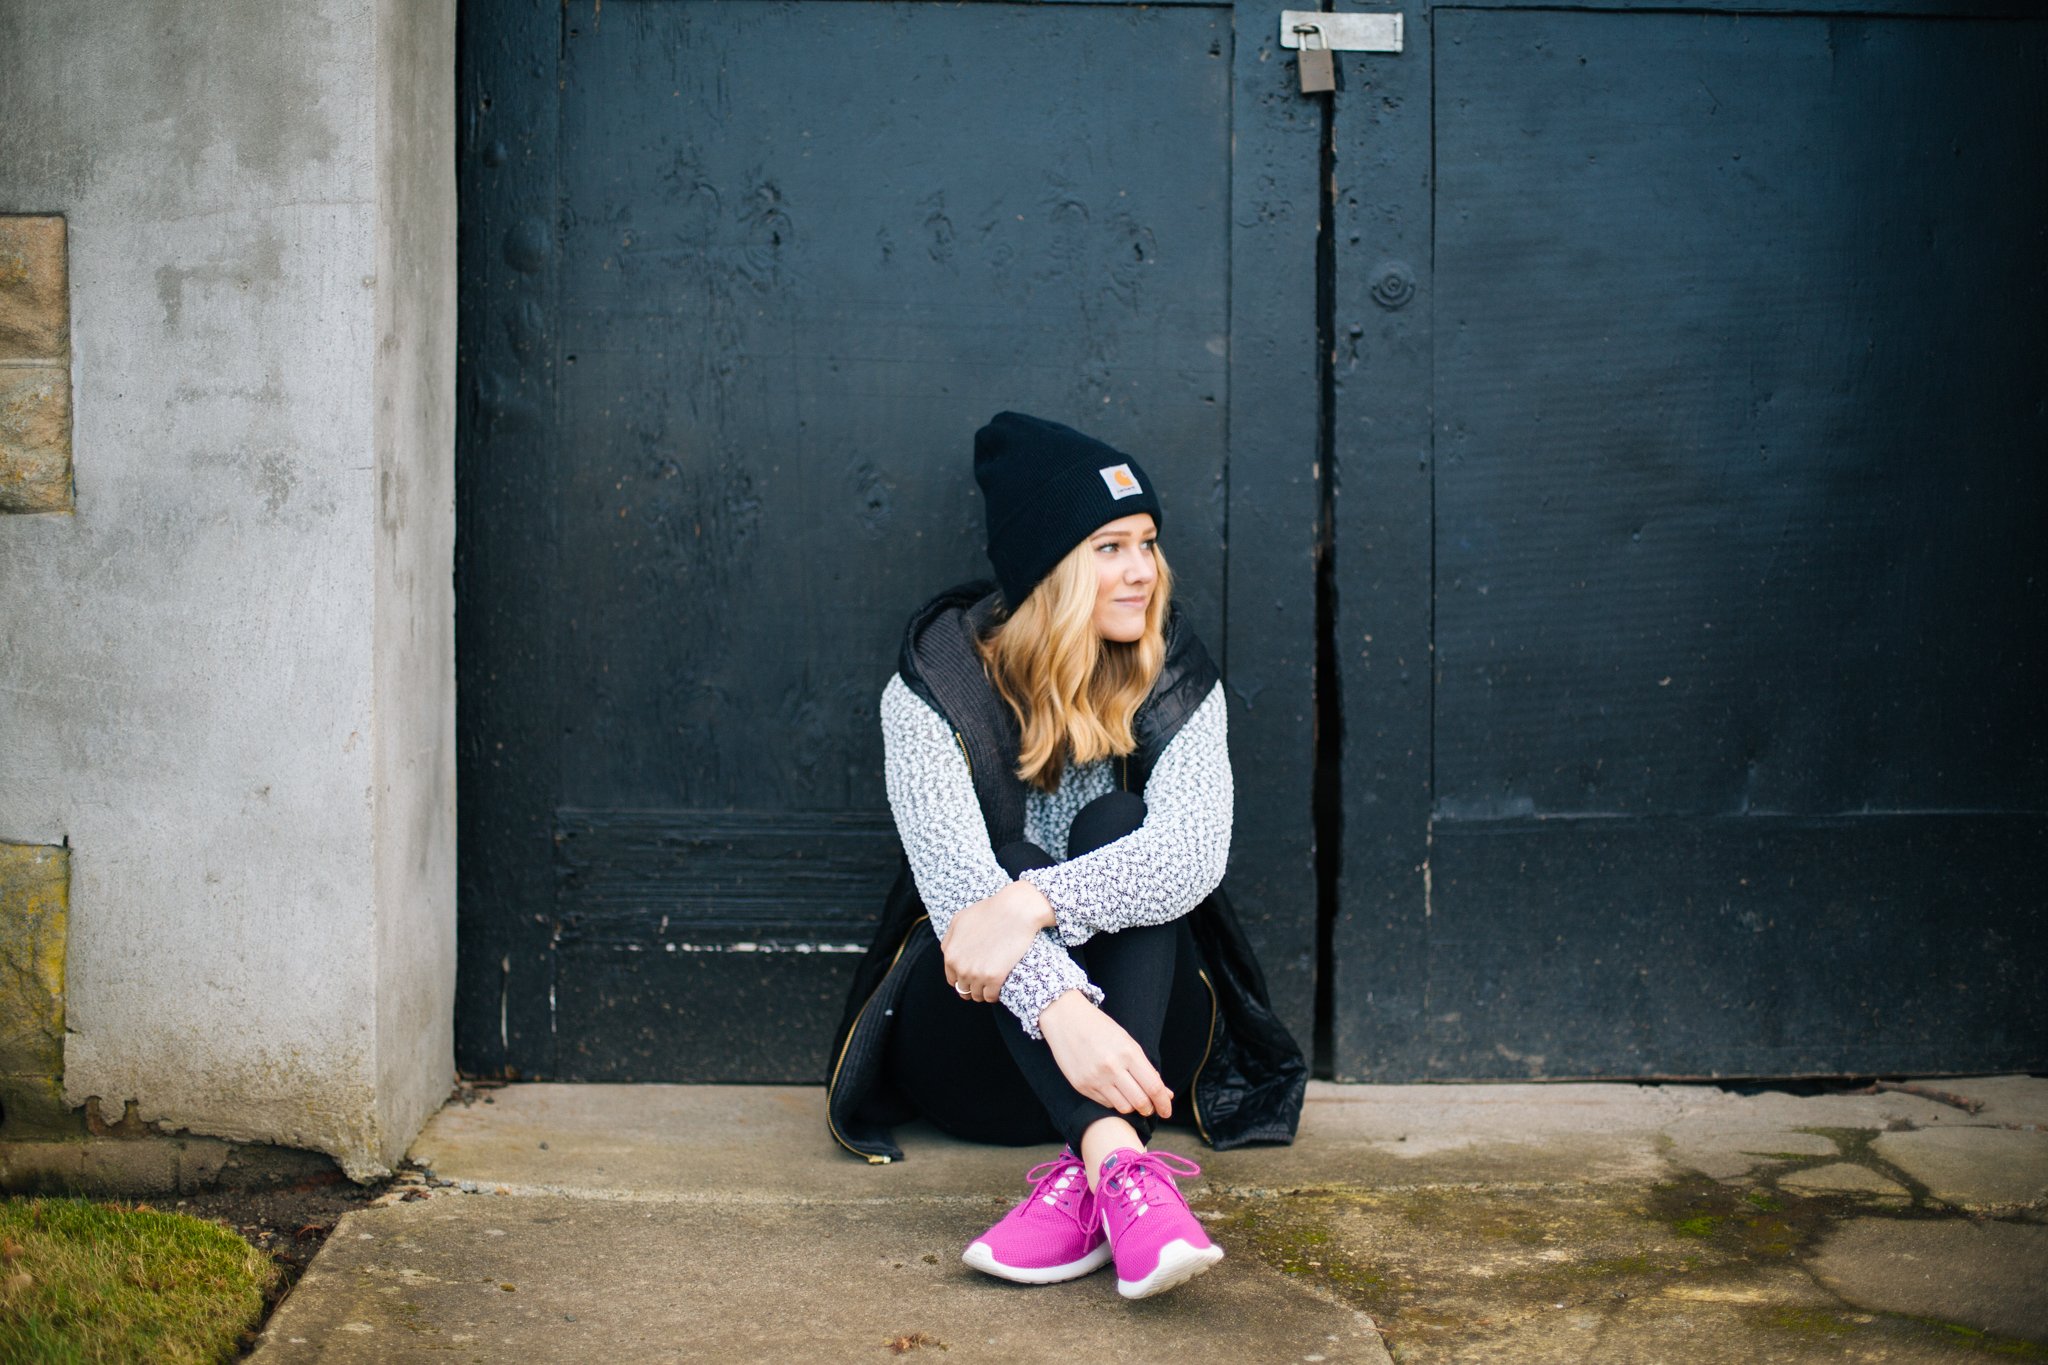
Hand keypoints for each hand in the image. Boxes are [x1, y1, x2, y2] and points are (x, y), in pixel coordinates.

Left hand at [942, 880, 1054, 1003]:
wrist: (1015, 910)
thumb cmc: (990, 911)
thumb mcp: (959, 920)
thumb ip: (949, 939)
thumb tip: (949, 953)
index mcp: (950, 954)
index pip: (952, 979)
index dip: (962, 979)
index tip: (972, 976)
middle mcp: (960, 967)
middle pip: (963, 990)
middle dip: (972, 987)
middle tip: (984, 981)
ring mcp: (977, 974)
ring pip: (977, 996)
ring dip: (983, 992)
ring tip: (992, 985)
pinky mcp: (994, 978)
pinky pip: (990, 997)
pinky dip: (994, 995)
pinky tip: (999, 987)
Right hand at [1037, 991, 1172, 1119]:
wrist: (1065, 1018)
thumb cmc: (1100, 1027)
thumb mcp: (1127, 1042)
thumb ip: (1146, 1069)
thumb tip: (1165, 1093)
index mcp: (1128, 1053)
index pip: (1153, 1087)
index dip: (1163, 1104)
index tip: (1167, 1111)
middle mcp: (1112, 1068)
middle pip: (1140, 1102)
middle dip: (1149, 1108)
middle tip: (1150, 1107)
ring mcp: (1095, 1078)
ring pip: (1124, 1107)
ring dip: (1132, 1107)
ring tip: (1132, 1098)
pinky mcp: (1082, 1086)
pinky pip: (1106, 1103)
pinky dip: (1114, 1101)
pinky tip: (1114, 1090)